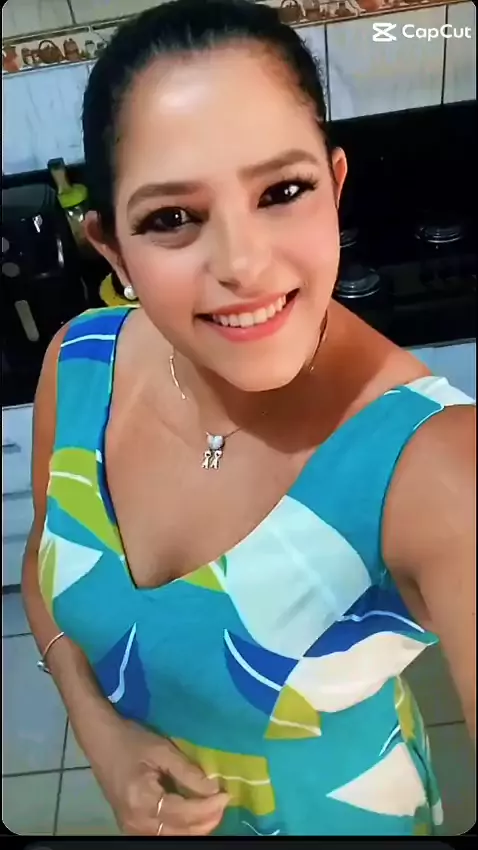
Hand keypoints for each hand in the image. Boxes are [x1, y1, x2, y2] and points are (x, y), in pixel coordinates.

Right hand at [86, 717, 228, 834]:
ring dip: (195, 827)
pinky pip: (161, 834)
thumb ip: (187, 772)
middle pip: (179, 832)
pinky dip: (181, 828)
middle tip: (223, 804)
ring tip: (212, 810)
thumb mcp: (162, 750)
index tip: (226, 795)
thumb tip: (213, 788)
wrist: (100, 740)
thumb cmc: (130, 740)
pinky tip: (193, 816)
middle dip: (206, 821)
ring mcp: (131, 826)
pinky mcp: (130, 825)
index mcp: (142, 800)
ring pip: (172, 837)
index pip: (184, 814)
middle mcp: (135, 820)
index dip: (208, 807)